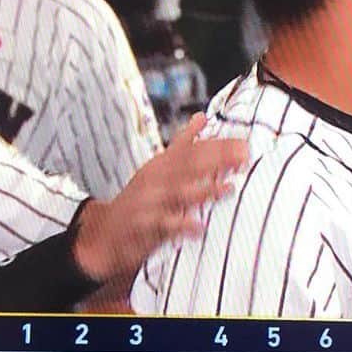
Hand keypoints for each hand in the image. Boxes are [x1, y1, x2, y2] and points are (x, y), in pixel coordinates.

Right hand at [72, 113, 247, 282]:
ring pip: (177, 193)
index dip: (218, 146)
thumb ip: (182, 144)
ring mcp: (148, 201)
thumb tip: (202, 118)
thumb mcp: (158, 167)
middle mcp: (155, 179)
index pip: (193, 148)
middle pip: (188, 165)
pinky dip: (180, 224)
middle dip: (216, 160)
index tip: (244, 144)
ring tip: (227, 188)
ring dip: (203, 190)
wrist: (106, 232)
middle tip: (243, 158)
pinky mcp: (142, 225)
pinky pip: (163, 224)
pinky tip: (198, 227)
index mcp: (161, 163)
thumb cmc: (140, 199)